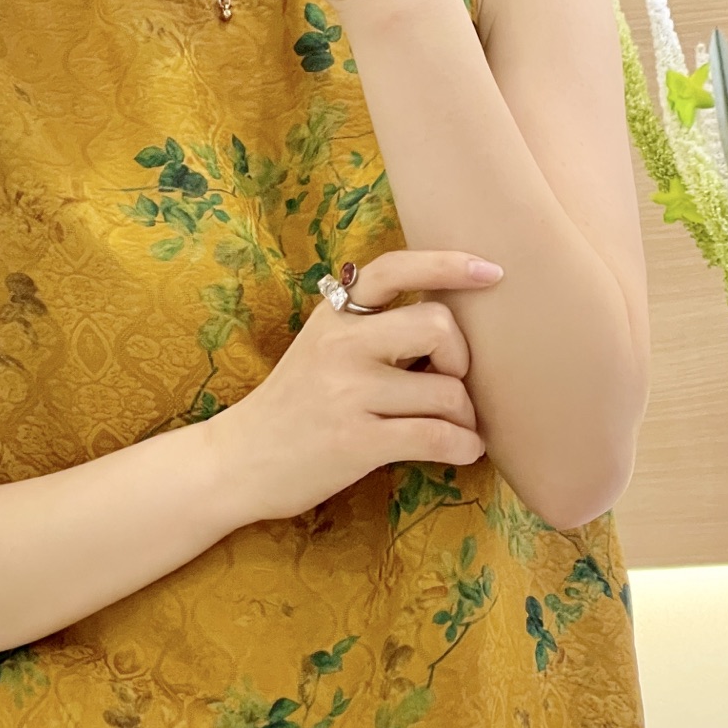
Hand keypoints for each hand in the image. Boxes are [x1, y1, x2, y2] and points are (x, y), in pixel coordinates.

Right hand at [212, 249, 502, 522]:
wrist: (236, 463)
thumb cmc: (291, 408)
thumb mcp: (318, 349)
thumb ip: (368, 330)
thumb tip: (446, 324)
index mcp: (334, 316)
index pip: (395, 268)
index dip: (448, 264)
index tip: (491, 272)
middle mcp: (340, 346)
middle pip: (439, 327)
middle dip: (462, 360)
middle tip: (451, 384)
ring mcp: (347, 394)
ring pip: (446, 392)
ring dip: (467, 416)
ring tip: (458, 429)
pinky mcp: (357, 442)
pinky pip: (436, 437)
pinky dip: (464, 446)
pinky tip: (464, 451)